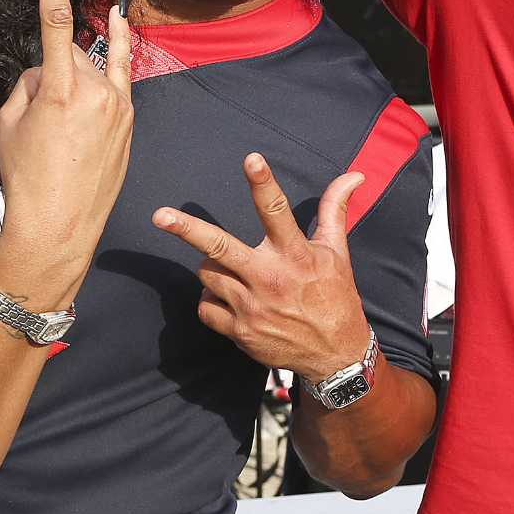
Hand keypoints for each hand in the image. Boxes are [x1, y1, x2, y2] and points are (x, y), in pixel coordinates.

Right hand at [0, 0, 134, 296]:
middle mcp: (97, 91)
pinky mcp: (130, 119)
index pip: (55, 21)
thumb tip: (46, 71)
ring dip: (71, 88)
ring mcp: (119, 105)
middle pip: (67, 57)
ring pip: (88, 73)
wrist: (60, 226)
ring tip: (62, 132)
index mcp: (61, 91)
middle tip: (37, 123)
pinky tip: (113, 20)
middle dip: (49, 76)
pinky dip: (112, 50)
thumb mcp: (9, 123)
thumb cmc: (27, 176)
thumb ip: (27, 84)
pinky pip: (117, 77)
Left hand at [152, 154, 373, 381]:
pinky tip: (232, 299)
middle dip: (188, 230)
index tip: (252, 159)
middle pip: (220, 247)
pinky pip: (206, 307)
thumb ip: (335, 210)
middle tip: (160, 215)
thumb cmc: (335, 295)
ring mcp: (252, 307)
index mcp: (296, 255)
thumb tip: (354, 174)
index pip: (277, 212)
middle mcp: (270, 279)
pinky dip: (213, 299)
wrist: (335, 354)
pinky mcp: (240, 331)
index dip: (263, 183)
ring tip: (235, 271)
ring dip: (213, 268)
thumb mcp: (337, 252)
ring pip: (207, 274)